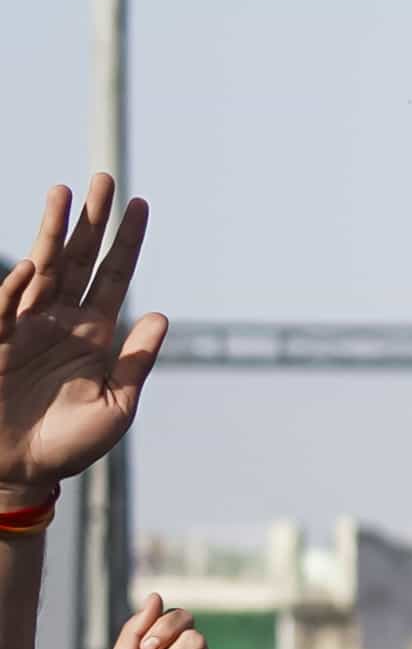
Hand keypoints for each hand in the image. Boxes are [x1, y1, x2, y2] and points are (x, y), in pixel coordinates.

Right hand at [0, 177, 162, 500]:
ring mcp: (27, 327)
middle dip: (91, 220)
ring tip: (64, 193)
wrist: (18, 471)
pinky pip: (7, 309)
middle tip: (104, 178)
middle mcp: (61, 321)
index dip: (127, 242)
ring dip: (51, 231)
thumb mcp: (116, 404)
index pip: (114, 277)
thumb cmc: (68, 444)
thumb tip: (159, 315)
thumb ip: (136, 360)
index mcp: (94, 334)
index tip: (141, 205)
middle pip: (79, 259)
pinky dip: (19, 288)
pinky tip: (36, 265)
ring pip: (42, 268)